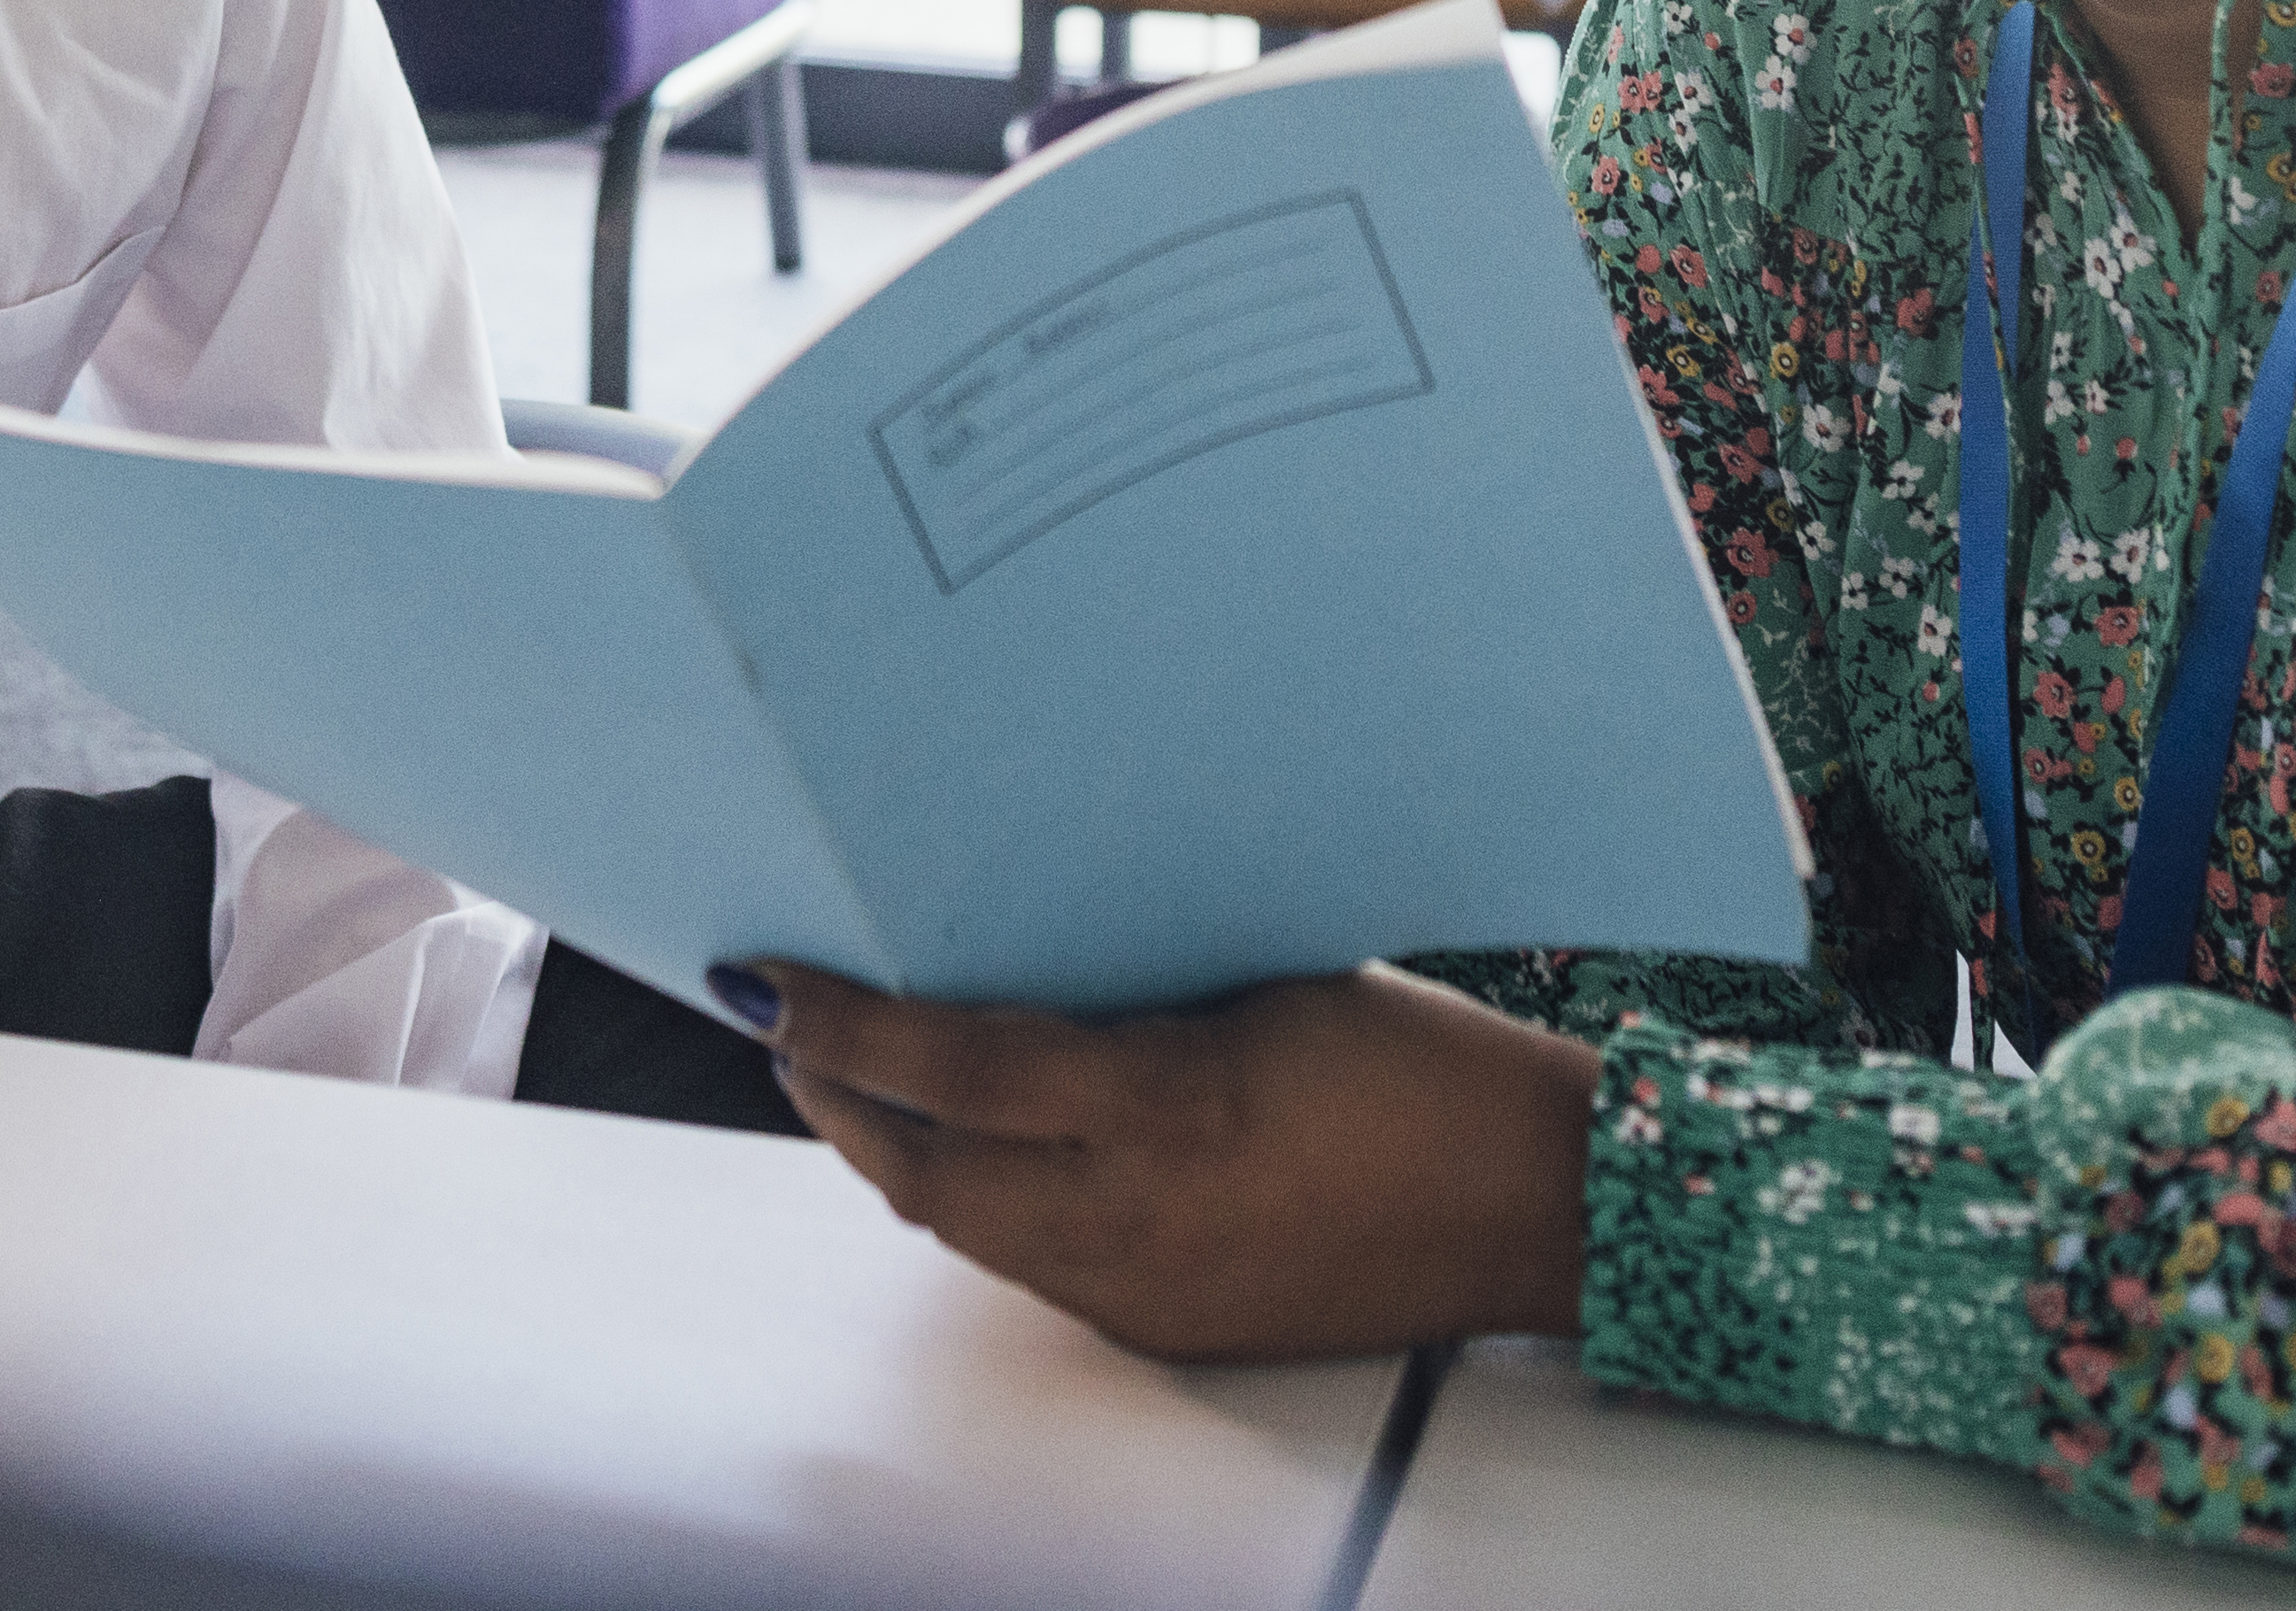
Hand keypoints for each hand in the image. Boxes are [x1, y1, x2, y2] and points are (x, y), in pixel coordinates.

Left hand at [748, 962, 1596, 1365]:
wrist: (1534, 1208)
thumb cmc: (1422, 1069)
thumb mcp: (1266, 984)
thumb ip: (1128, 991)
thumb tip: (1003, 962)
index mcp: (1167, 1104)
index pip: (951, 1069)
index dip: (841, 1024)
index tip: (762, 979)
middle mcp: (1138, 1216)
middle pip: (923, 1172)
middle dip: (833, 1100)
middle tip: (784, 1027)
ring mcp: (1149, 1290)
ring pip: (964, 1231)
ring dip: (896, 1158)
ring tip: (852, 1085)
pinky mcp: (1172, 1334)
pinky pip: (1034, 1270)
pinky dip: (978, 1207)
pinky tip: (974, 1156)